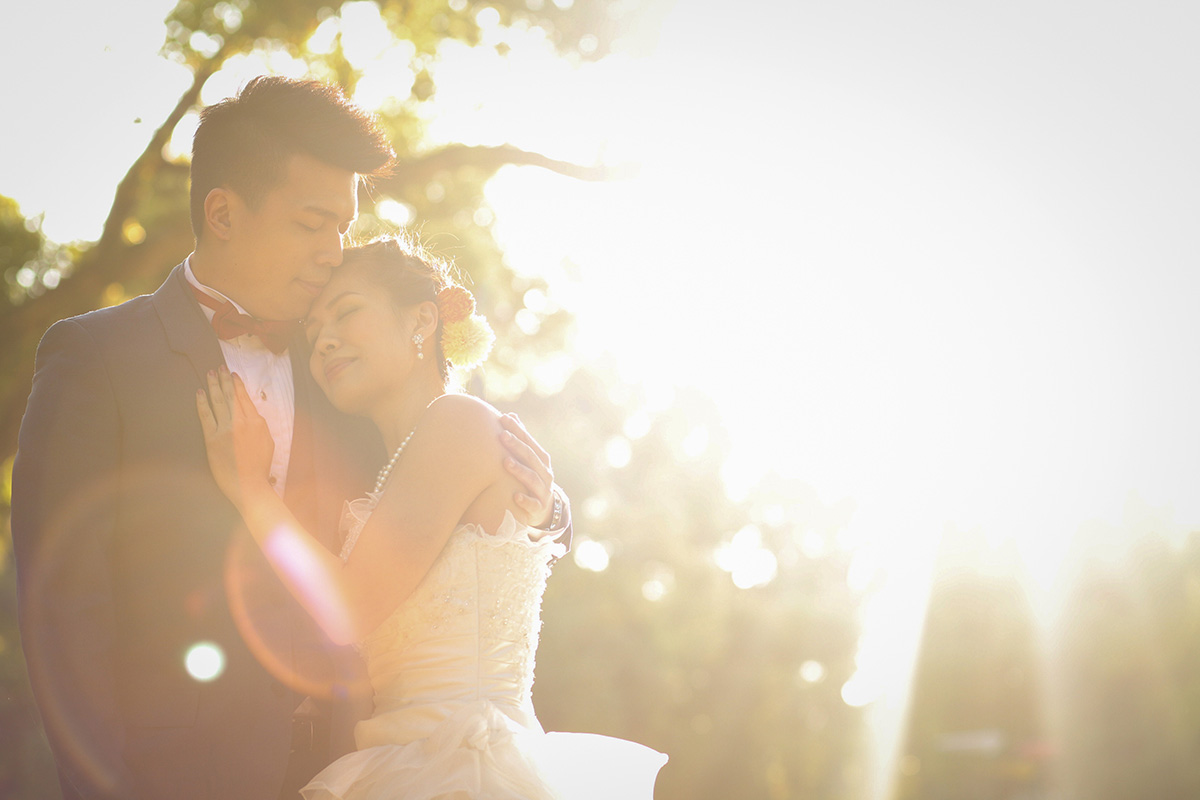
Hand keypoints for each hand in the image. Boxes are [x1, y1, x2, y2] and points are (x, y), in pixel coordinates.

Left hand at [196, 367, 274, 509]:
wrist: (250, 485)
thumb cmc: (259, 467)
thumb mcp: (268, 442)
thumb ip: (259, 426)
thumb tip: (251, 415)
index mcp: (257, 422)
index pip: (244, 398)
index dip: (237, 385)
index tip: (232, 375)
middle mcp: (241, 422)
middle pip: (230, 396)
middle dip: (224, 379)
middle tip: (219, 367)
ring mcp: (226, 429)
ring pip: (218, 401)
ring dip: (213, 385)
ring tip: (210, 374)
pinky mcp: (212, 439)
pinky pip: (206, 416)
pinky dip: (201, 403)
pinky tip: (199, 392)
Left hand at [499, 413, 555, 526]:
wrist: (544, 509)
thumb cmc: (530, 478)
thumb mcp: (528, 460)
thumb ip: (521, 439)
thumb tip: (510, 415)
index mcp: (541, 459)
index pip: (529, 442)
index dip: (518, 430)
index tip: (504, 419)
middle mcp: (545, 473)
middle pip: (531, 457)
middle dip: (517, 446)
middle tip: (502, 435)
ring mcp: (543, 491)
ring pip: (532, 479)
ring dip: (520, 470)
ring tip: (506, 462)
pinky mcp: (539, 508)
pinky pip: (533, 504)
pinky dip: (525, 501)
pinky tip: (515, 496)